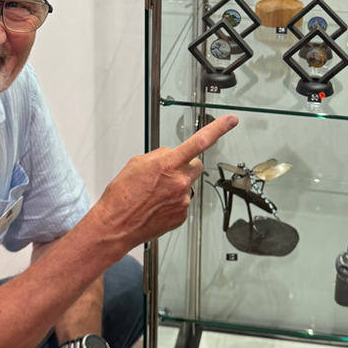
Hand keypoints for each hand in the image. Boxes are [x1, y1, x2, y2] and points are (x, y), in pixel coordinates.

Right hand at [96, 114, 237, 248]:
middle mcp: (179, 182)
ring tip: (154, 194)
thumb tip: (170, 155)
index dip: (218, 129)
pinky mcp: (182, 215)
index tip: (231, 121)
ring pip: (187, 185)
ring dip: (176, 186)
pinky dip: (172, 202)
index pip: (199, 142)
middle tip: (166, 174)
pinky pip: (183, 202)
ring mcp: (183, 200)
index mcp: (168, 165)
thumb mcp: (136, 163)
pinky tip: (156, 205)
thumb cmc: (121, 196)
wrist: (115, 225)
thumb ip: (159, 156)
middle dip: (184, 167)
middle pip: (195, 166)